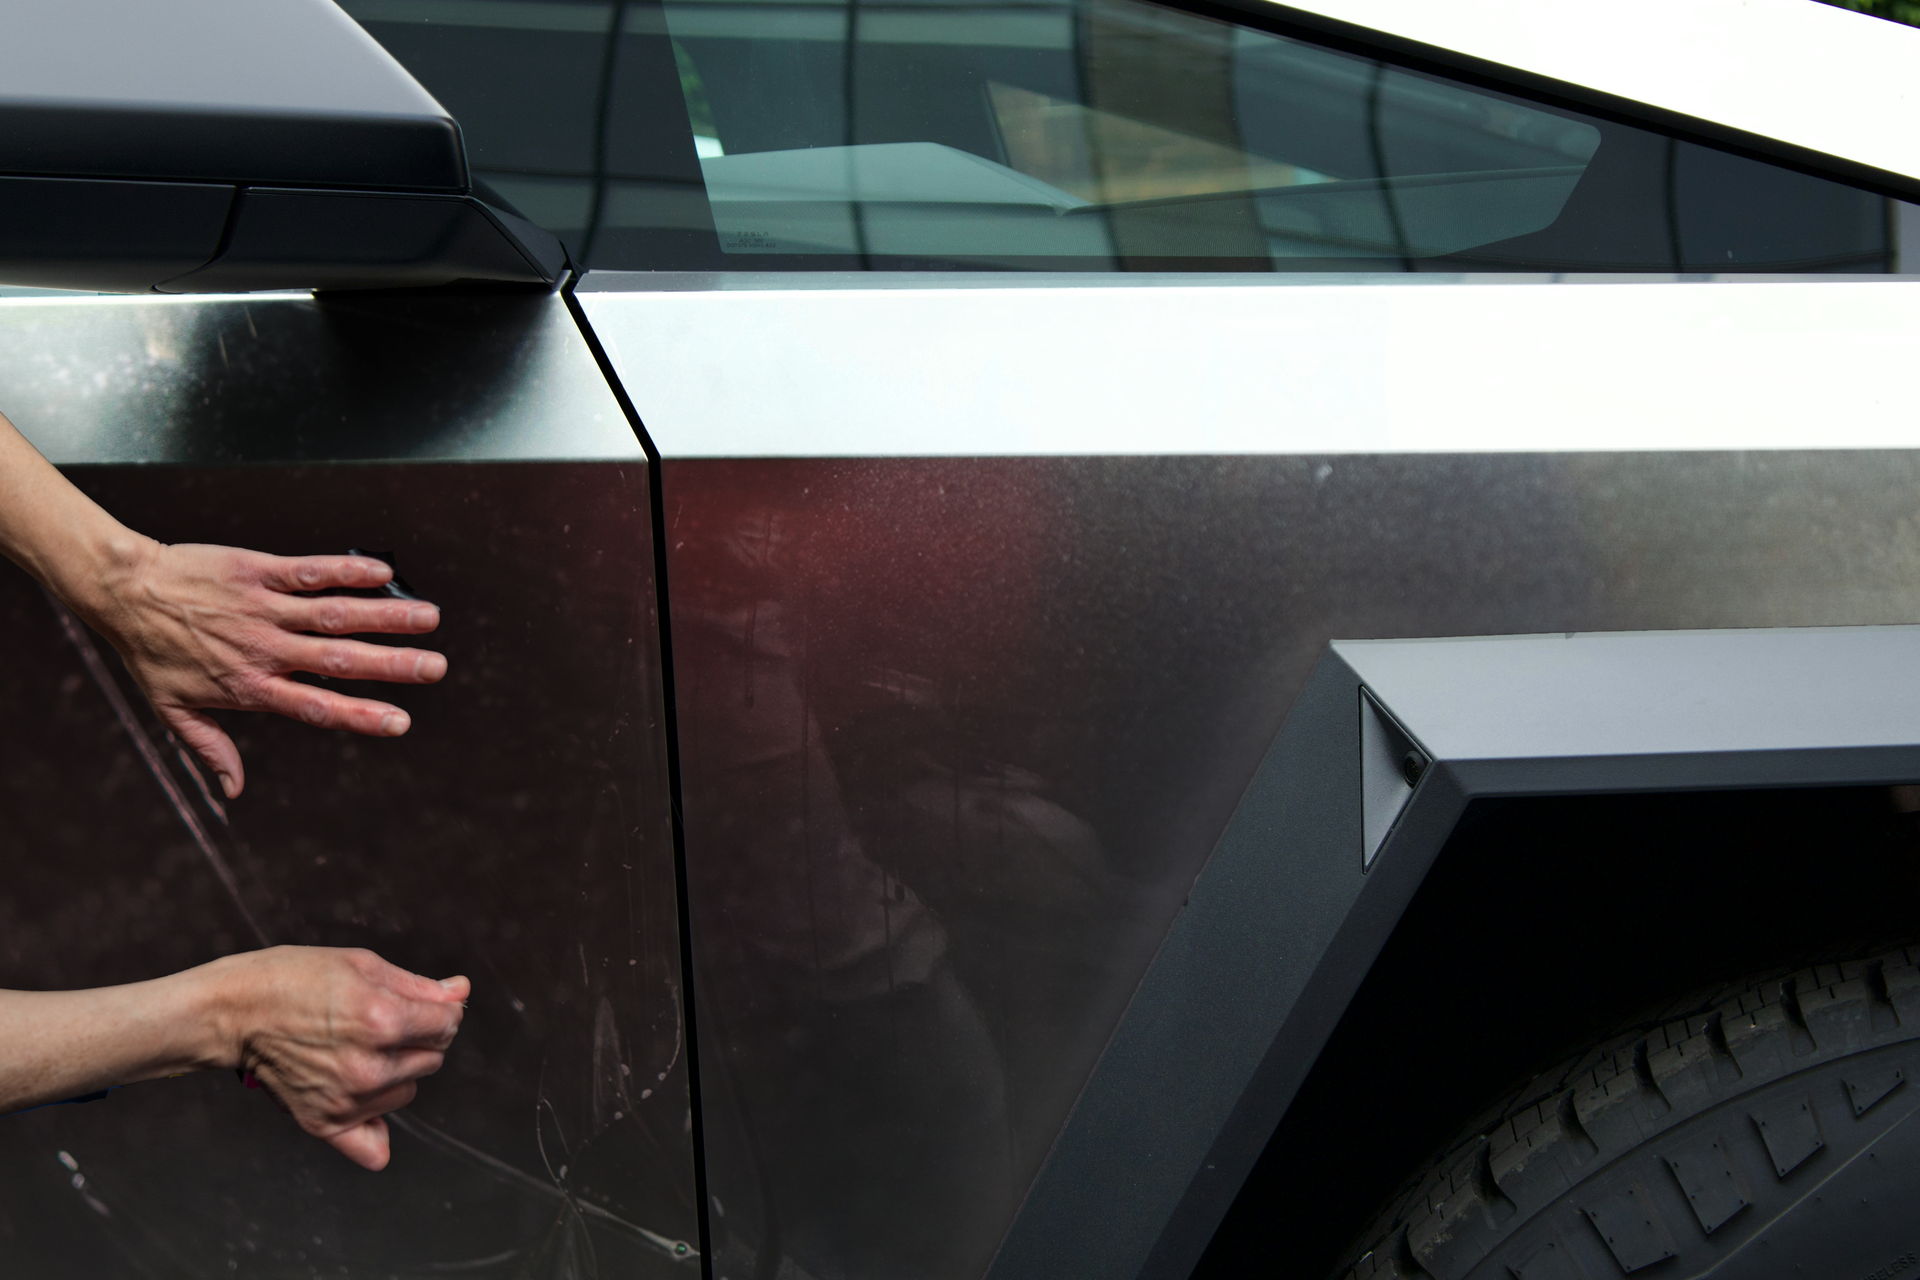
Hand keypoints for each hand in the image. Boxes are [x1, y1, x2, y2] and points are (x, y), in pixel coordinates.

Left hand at [78, 540, 446, 799]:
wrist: (123, 590)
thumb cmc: (148, 650)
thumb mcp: (172, 710)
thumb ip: (210, 748)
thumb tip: (231, 791)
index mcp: (250, 686)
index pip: (316, 707)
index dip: (360, 716)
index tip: (400, 722)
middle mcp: (264, 648)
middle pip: (338, 660)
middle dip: (392, 665)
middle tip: (435, 668)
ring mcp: (263, 608)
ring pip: (334, 614)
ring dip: (385, 615)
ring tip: (427, 617)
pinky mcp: (258, 570)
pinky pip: (310, 571)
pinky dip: (347, 571)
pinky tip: (382, 572)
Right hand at [213, 947, 469, 1170]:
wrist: (233, 1011)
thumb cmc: (294, 979)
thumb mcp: (362, 965)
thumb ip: (418, 985)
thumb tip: (462, 992)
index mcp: (383, 1020)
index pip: (448, 1024)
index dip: (439, 1010)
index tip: (417, 1005)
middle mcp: (369, 1067)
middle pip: (432, 1058)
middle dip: (417, 1038)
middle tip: (377, 1023)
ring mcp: (347, 1100)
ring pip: (408, 1091)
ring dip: (396, 1072)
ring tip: (355, 1049)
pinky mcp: (325, 1124)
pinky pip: (375, 1146)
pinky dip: (375, 1128)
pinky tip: (364, 1103)